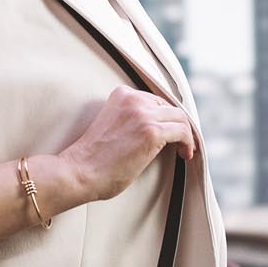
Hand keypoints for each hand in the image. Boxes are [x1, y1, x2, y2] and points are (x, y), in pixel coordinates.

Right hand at [59, 86, 195, 203]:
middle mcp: (133, 99)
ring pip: (180, 118)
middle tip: (181, 141)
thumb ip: (132, 120)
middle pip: (169, 107)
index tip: (170, 130)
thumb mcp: (113, 126)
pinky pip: (182, 132)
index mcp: (122, 95)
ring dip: (186, 135)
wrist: (79, 171)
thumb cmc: (92, 158)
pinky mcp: (151, 132)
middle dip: (178, 125)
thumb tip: (156, 132)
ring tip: (184, 150)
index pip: (155, 100)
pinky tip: (184, 154)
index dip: (166, 117)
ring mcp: (143, 114)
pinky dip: (188, 143)